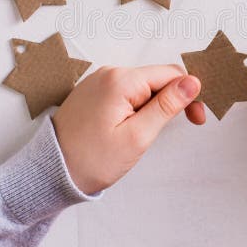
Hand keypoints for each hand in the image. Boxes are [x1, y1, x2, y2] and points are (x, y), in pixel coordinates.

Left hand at [52, 65, 204, 194]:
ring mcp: (98, 82)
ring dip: (152, 107)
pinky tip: (129, 129)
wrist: (50, 173)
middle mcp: (108, 73)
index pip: (170, 74)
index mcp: (120, 80)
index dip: (188, 95)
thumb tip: (192, 82)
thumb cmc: (92, 160)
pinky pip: (124, 93)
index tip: (197, 119)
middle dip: (171, 101)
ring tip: (143, 136)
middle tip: (173, 130)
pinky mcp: (92, 93)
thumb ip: (167, 105)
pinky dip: (135, 108)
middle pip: (155, 79)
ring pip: (141, 87)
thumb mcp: (138, 136)